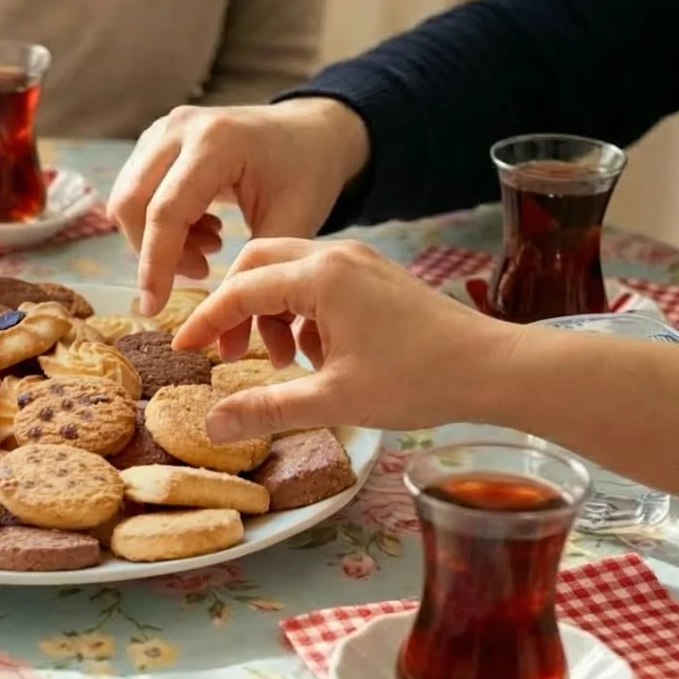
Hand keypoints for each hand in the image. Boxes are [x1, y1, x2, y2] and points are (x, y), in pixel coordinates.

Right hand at [109, 98, 369, 314]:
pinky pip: (136, 191)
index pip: (166, 211)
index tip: (155, 308)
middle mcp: (181, 127)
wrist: (309, 131)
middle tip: (200, 273)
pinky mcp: (156, 139)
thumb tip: (221, 335)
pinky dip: (159, 223)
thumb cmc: (306, 173)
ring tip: (208, 250)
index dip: (157, 265)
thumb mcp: (293, 223)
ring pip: (128, 199)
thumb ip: (252, 273)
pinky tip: (201, 229)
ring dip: (157, 239)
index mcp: (217, 140)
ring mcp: (163, 129)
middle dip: (154, 253)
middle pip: (132, 203)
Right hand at [172, 239, 520, 440]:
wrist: (495, 367)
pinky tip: (316, 355)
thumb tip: (213, 424)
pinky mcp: (376, 275)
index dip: (205, 321)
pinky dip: (301, 311)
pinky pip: (318, 280)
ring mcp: (360, 261)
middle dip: (234, 306)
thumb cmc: (420, 380)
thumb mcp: (334, 400)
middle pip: (257, 263)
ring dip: (270, 311)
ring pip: (287, 271)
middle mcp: (337, 255)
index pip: (239, 289)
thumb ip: (267, 409)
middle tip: (231, 355)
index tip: (184, 349)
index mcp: (321, 276)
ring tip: (281, 363)